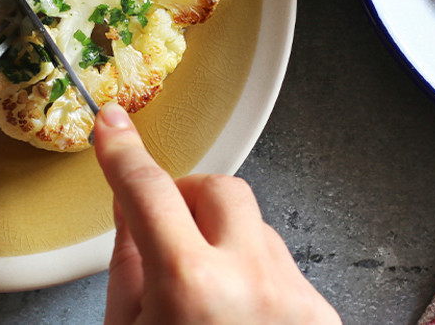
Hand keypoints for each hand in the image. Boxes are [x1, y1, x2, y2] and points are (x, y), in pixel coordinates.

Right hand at [93, 103, 339, 323]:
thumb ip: (128, 265)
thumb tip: (130, 210)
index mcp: (191, 288)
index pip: (149, 191)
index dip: (123, 152)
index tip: (113, 127)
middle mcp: (252, 283)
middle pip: (218, 190)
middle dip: (186, 198)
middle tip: (165, 228)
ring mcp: (295, 298)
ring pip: (255, 226)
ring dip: (221, 241)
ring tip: (202, 296)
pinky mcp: (321, 315)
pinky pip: (281, 265)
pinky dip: (251, 276)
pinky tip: (234, 317)